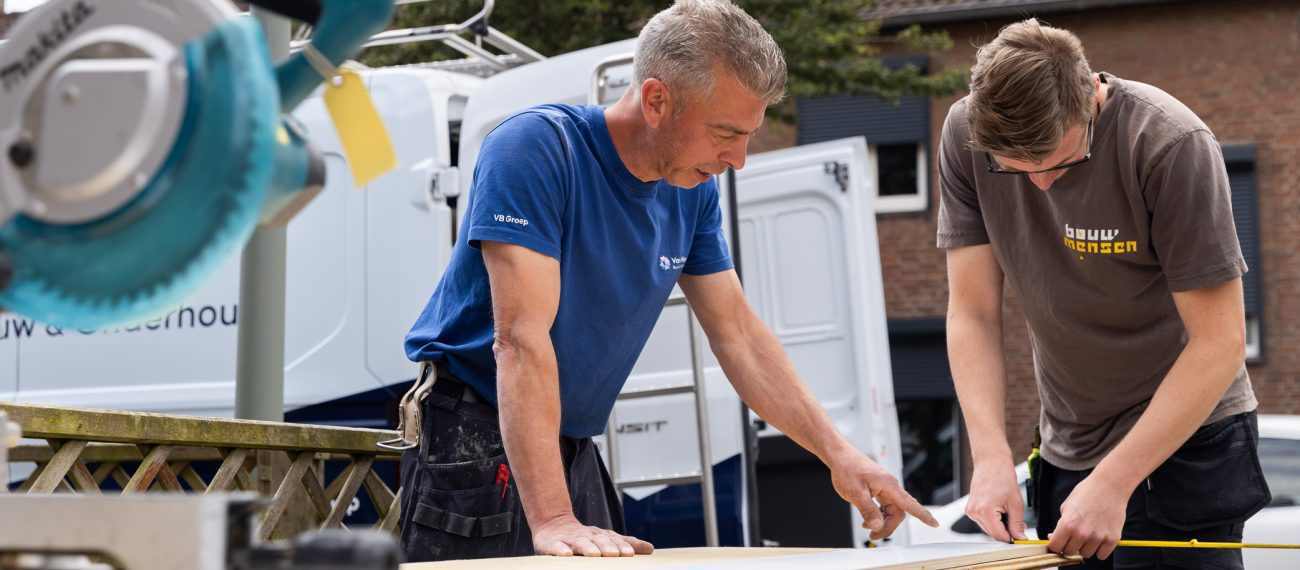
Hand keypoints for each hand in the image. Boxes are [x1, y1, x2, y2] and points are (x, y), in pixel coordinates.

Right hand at [531, 514, 653, 556]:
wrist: (552, 524)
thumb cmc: (584, 537)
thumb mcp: (605, 538)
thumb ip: (627, 543)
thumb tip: (651, 549)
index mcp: (600, 536)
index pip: (613, 540)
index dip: (621, 546)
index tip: (630, 553)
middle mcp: (586, 536)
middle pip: (598, 540)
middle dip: (607, 547)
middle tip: (614, 554)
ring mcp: (569, 540)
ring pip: (579, 543)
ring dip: (587, 548)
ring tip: (594, 554)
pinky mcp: (552, 544)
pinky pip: (556, 547)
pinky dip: (560, 550)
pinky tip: (566, 554)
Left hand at [829, 452, 938, 539]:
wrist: (840, 457)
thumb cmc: (847, 468)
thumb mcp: (855, 493)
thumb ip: (868, 510)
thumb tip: (878, 526)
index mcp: (889, 486)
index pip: (910, 504)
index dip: (923, 515)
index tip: (934, 523)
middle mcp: (890, 487)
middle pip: (898, 513)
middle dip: (888, 526)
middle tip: (874, 535)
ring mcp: (884, 488)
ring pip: (890, 511)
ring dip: (882, 522)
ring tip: (868, 527)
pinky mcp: (878, 490)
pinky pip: (884, 507)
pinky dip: (877, 515)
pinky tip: (867, 520)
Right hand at [965, 462, 1027, 542]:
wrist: (991, 463)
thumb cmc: (1003, 477)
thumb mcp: (1016, 503)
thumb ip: (1017, 524)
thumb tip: (1020, 538)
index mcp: (984, 511)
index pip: (999, 536)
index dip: (1012, 537)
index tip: (1021, 535)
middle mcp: (973, 513)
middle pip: (992, 534)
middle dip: (1006, 531)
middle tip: (1017, 521)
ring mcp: (970, 511)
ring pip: (988, 529)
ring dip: (1000, 525)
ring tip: (1006, 510)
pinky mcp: (970, 509)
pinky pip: (983, 522)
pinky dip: (993, 520)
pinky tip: (999, 509)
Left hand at [1046, 474, 1126, 559]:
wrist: (1110, 486)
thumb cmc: (1087, 493)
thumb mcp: (1066, 506)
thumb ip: (1060, 524)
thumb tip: (1055, 538)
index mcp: (1067, 524)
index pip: (1055, 547)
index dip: (1055, 545)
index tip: (1058, 542)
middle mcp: (1082, 533)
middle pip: (1069, 552)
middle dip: (1069, 545)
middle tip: (1074, 535)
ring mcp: (1098, 537)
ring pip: (1085, 554)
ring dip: (1085, 547)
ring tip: (1088, 533)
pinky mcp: (1112, 539)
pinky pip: (1101, 555)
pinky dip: (1100, 549)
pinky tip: (1099, 538)